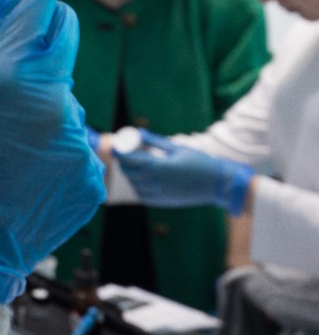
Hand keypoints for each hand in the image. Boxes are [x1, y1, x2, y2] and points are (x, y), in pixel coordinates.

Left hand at [115, 129, 254, 215]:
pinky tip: (142, 179)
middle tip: (125, 154)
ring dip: (130, 175)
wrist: (216, 185)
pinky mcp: (161, 202)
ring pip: (133, 184)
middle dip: (124, 163)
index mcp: (158, 167)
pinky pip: (141, 195)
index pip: (129, 160)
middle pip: (128, 172)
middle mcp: (154, 182)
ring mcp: (157, 195)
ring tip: (134, 165)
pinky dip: (138, 186)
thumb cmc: (199, 162)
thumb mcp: (176, 148)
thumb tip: (139, 132)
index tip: (117, 147)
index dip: (120, 153)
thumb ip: (155, 141)